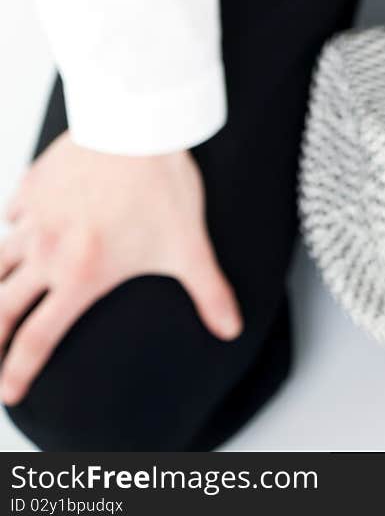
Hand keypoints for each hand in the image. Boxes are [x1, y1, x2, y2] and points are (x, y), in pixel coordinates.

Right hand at [0, 131, 243, 406]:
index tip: (11, 391)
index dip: (19, 371)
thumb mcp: (189, 245)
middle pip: (2, 308)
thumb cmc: (163, 184)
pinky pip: (10, 213)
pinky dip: (12, 225)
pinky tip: (18, 228)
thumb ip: (208, 292)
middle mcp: (47, 252)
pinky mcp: (33, 183)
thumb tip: (231, 328)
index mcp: (80, 276)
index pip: (38, 339)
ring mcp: (35, 217)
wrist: (138, 124)